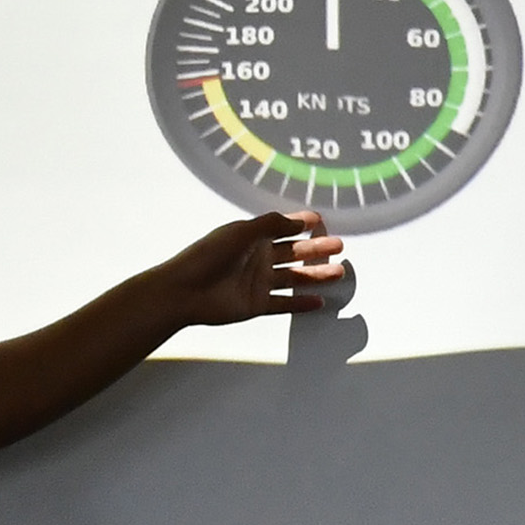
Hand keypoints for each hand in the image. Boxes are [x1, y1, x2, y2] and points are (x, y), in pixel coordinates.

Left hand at [152, 211, 345, 325]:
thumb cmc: (208, 256)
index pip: (284, 228)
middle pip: (294, 253)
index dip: (302, 224)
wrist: (186, 291)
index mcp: (253, 237)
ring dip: (316, 275)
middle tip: (339, 246)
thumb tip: (297, 220)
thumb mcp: (241, 232)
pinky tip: (319, 301)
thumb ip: (270, 224)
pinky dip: (301, 303)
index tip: (322, 221)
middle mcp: (259, 258)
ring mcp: (259, 282)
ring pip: (295, 278)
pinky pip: (284, 304)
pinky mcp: (257, 304)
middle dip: (317, 249)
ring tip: (339, 272)